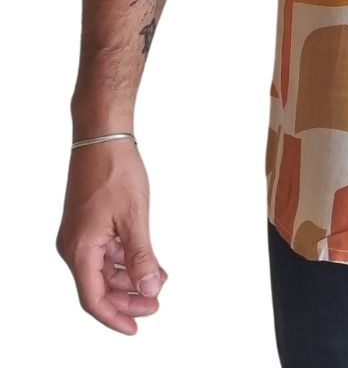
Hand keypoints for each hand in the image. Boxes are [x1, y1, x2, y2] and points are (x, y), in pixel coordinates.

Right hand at [55, 141, 168, 334]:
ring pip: (103, 270)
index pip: (93, 298)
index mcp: (80, 250)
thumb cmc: (115, 171)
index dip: (115, 316)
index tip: (136, 327)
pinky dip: (125, 260)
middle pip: (98, 287)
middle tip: (155, 305)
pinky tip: (147, 261)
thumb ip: (142, 255)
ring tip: (157, 282)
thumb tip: (149, 289)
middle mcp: (74, 246)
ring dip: (129, 279)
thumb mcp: (134, 217)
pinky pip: (105, 252)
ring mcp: (80, 235)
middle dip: (127, 299)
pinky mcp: (88, 224)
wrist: (103, 137)